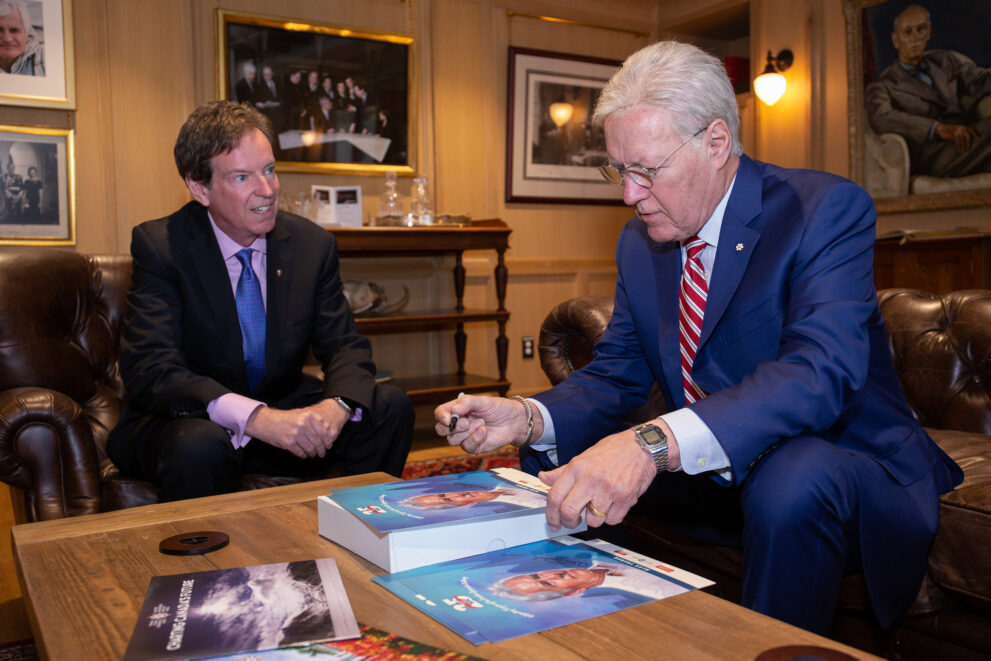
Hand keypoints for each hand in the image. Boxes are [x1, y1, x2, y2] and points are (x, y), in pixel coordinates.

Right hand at [246, 399, 347, 458]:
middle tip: (322, 453)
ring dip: (313, 454)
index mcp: (308, 416)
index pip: (324, 431)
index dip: (328, 440)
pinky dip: (303, 455)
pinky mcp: (288, 443)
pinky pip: (300, 452)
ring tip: (313, 455)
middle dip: (321, 449)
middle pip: (318, 441)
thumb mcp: (300, 413)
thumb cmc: (283, 418)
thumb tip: (327, 430)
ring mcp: (295, 434)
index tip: (329, 445)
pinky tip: (304, 455)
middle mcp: (303, 424)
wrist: (265, 421)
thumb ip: (313, 420)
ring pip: (310, 448)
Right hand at [433, 395, 540, 453]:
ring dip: (467, 432)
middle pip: (441, 430)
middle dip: (452, 427)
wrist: (514, 421)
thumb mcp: (483, 401)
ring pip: (452, 440)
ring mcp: (465, 436)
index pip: (440, 414)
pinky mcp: (474, 447)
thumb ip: (468, 402)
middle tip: (466, 422)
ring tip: (482, 423)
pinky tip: (484, 431)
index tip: (450, 419)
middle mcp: (458, 424)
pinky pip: (467, 447)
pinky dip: (475, 439)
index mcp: (457, 410)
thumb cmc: (498, 408)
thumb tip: (454, 410)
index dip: (441, 417)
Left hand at [539, 430, 656, 529]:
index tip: (553, 522)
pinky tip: (613, 504)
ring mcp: (609, 490)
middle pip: (569, 512)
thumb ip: (563, 472)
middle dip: (568, 522)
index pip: (555, 496)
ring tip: (599, 504)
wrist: (641, 447)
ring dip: (594, 518)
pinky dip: (611, 517)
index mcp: (577, 467)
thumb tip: (544, 478)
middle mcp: (591, 479)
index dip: (551, 514)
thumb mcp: (584, 457)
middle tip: (572, 521)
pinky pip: (612, 520)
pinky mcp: (625, 499)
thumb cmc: (613, 450)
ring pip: (592, 520)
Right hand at [935, 123, 976, 151]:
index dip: (975, 135)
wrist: (941, 128)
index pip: (971, 131)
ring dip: (963, 147)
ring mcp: (958, 132)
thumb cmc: (949, 130)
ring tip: (963, 151)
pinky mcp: (954, 136)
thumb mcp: (957, 129)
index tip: (978, 139)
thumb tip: (966, 139)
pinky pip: (958, 142)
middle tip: (968, 148)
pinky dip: (958, 147)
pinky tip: (959, 150)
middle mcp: (962, 129)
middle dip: (969, 143)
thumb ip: (962, 132)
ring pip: (962, 141)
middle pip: (968, 137)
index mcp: (964, 127)